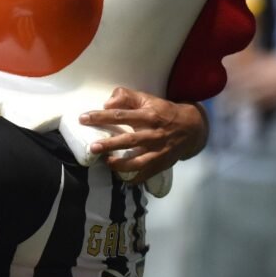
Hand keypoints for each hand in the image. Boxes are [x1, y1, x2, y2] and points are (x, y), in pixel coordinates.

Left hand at [80, 87, 207, 179]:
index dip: (101, 117)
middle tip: (93, 147)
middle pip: (130, 140)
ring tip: (106, 162)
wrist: (192, 127)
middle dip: (110, 144)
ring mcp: (159, 151)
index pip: (121, 115)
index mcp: (149, 115)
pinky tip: (122, 179)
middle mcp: (154, 134)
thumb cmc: (162, 112)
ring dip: (121, 164)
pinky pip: (147, 174)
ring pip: (139, 161)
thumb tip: (106, 103)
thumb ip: (126, 97)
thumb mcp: (147, 99)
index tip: (83, 119)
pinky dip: (135, 179)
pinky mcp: (162, 163)